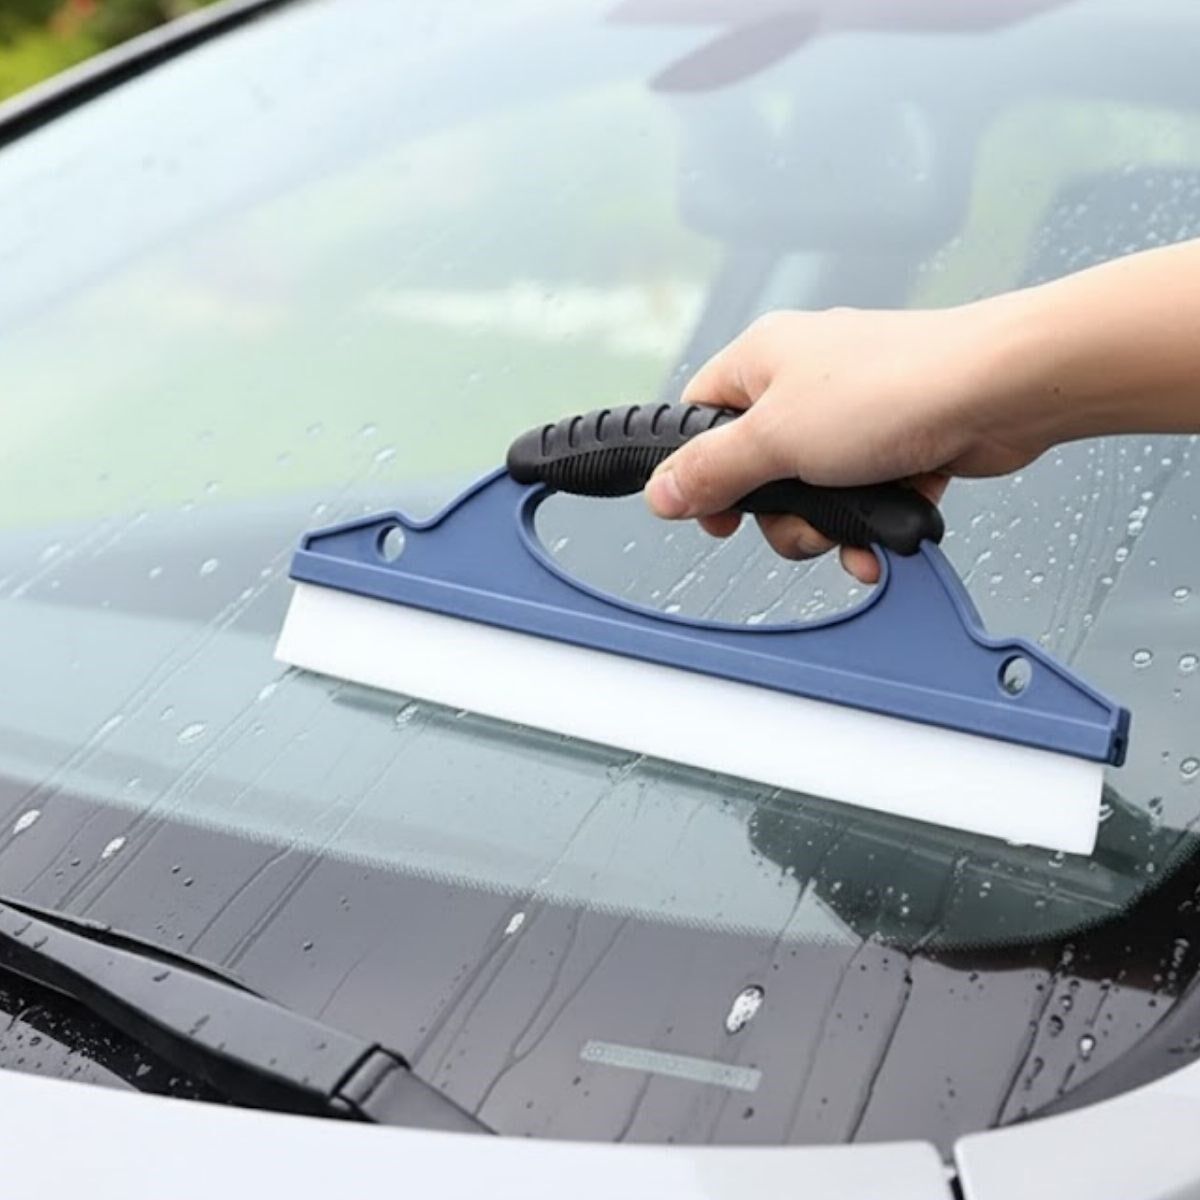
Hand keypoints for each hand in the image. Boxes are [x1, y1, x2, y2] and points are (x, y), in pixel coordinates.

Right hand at [643, 304, 1054, 582]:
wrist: (1001, 390)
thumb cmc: (894, 387)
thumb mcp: (775, 439)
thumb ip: (712, 471)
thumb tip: (661, 494)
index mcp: (762, 359)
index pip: (701, 416)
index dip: (701, 472)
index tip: (717, 514)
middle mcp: (805, 380)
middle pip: (758, 469)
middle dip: (779, 514)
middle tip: (799, 522)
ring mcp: (854, 412)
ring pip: (812, 491)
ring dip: (826, 526)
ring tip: (849, 531)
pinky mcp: (897, 441)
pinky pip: (863, 495)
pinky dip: (869, 522)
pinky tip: (881, 540)